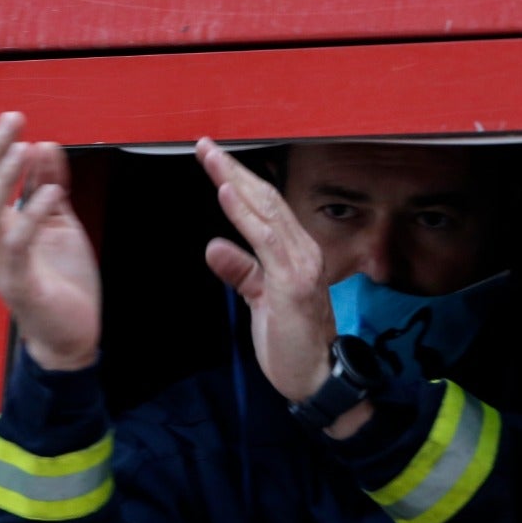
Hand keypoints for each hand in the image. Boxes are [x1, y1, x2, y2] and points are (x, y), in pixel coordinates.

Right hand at [0, 109, 100, 369]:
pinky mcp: (21, 285)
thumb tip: (45, 146)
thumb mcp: (59, 226)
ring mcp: (1, 264)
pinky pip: (18, 244)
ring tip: (24, 147)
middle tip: (11, 119)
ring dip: (5, 176)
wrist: (73, 338)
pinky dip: (32, 214)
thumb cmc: (64, 284)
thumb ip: (50, 189)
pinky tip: (52, 192)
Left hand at [195, 139, 369, 436]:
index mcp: (296, 254)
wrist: (316, 377)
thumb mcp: (261, 300)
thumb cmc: (293, 342)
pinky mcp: (292, 283)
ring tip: (211, 158)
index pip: (267, 209)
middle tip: (204, 145)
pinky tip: (227, 193)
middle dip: (234, 170)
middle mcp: (304, 252)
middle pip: (266, 201)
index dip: (240, 181)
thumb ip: (242, 272)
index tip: (214, 160)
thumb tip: (214, 246)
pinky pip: (265, 241)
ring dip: (236, 182)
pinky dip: (245, 214)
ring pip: (266, 212)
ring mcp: (301, 266)